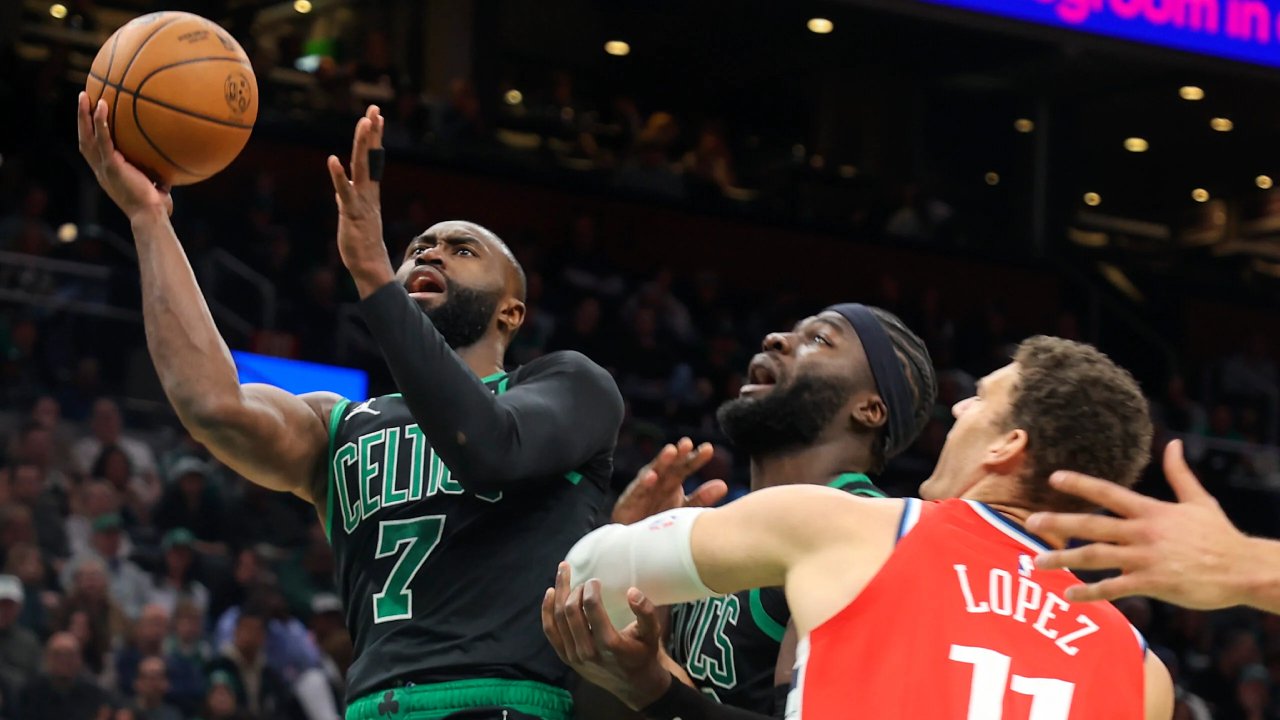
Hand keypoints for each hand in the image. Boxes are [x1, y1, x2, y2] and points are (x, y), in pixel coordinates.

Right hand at [76, 92, 171, 221]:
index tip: (91, 119)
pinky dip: (101, 122)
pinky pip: (103, 139)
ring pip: (88, 136)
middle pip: (84, 139)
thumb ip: (158, 178)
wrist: (149, 216)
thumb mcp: (155, 188)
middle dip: (81, 119)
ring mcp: (104, 167)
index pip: (93, 150)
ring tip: (85, 95)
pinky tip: (102, 105)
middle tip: (83, 99)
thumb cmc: (155, 207)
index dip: (89, 134)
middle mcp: (100, 169)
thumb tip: (171, 171)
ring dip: (84, 115)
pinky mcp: (111, 165)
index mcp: (107, 174)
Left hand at [328, 105, 393, 296]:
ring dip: (364, 144)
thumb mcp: (352, 215)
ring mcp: (360, 201)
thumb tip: (339, 192)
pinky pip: (344, 191)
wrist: (368, 264)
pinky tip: (332, 159)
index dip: (374, 137)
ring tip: (364, 122)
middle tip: (374, 110)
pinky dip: (338, 175)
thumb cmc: (360, 242)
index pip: (373, 159)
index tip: (377, 116)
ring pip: (362, 167)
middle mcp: (367, 192)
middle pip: (370, 157)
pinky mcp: (350, 212)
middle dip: (372, 132)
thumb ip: (346, 200)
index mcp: (369, 191)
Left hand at [542, 563, 670, 709]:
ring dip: (559, 592)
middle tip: (584, 579)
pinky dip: (547, 610)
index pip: (591, 607)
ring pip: (558, 618)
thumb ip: (647, 612)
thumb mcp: (652, 633)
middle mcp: (588, 651)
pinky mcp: (566, 658)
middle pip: (570, 610)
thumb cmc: (643, 653)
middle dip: (573, 588)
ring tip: (563, 572)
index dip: (591, 588)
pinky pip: (550, 631)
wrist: (633, 685)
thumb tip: (632, 591)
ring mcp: (574, 656)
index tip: (596, 580)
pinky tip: (550, 593)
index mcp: (609, 643)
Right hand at [612, 438, 725, 524]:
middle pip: (670, 465)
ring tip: (671, 451)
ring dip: (661, 461)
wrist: (636, 543)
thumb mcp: (684, 510)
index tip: (708, 449)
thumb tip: (723, 485)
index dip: (696, 458)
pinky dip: (644, 483)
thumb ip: (702, 498)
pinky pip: (638, 491)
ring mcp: (644, 490)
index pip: (686, 467)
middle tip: (687, 443)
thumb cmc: (660, 523)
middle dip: (678, 454)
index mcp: (673, 481)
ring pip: (653, 472)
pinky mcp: (629, 502)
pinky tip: (651, 477)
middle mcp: (659, 482)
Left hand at [1029, 439, 1254, 607]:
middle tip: (1030, 523)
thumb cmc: (1220, 536)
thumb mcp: (1199, 501)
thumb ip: (1179, 474)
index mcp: (1151, 510)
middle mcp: (1143, 532)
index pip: (1108, 492)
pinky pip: (1114, 588)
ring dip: (1064, 560)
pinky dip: (1091, 592)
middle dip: (1059, 523)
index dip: (1080, 484)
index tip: (1054, 478)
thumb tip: (1174, 443)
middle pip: (1092, 525)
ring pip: (1096, 557)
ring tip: (1037, 563)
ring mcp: (1146, 558)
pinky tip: (1070, 594)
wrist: (1243, 569)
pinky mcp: (1152, 582)